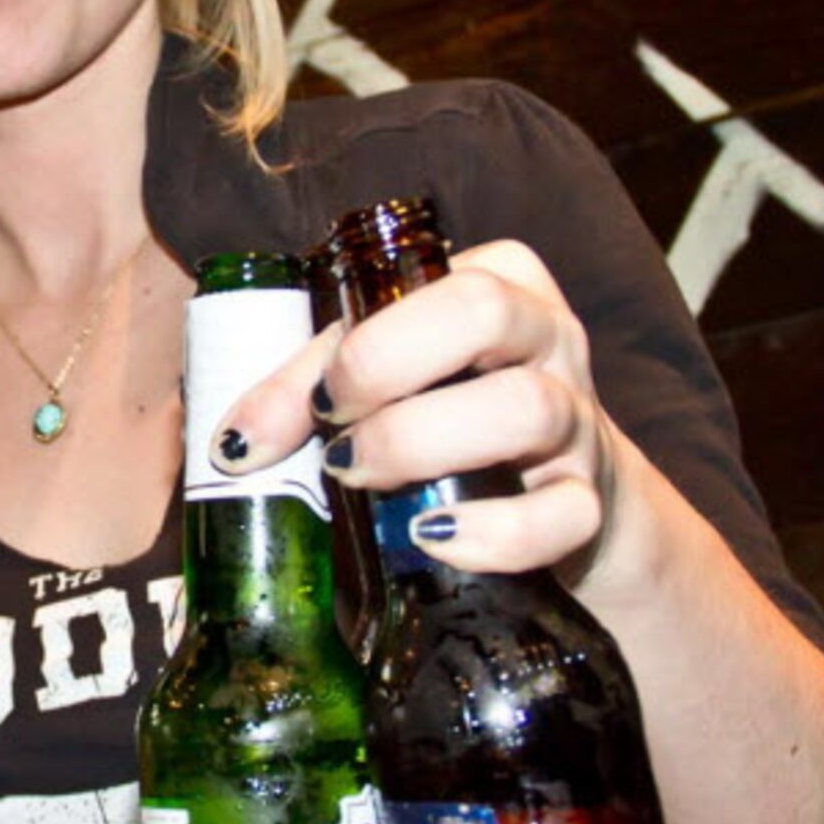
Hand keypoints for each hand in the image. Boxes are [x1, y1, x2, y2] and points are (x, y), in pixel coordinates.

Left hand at [217, 241, 627, 580]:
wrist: (564, 503)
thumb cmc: (452, 419)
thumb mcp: (387, 385)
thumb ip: (309, 392)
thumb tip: (232, 446)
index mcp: (495, 283)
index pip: (422, 283)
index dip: (355, 344)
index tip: (313, 402)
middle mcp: (546, 336)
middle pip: (483, 312)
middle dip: (387, 367)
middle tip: (336, 430)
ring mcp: (578, 419)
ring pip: (523, 408)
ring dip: (421, 445)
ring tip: (362, 481)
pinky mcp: (590, 504)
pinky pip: (563, 514)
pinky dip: (495, 534)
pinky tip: (432, 540)